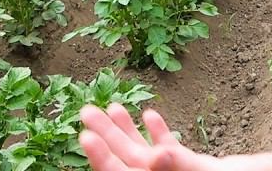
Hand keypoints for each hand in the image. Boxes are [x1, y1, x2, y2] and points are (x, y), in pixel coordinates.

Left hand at [79, 104, 271, 170]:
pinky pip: (173, 154)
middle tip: (86, 109)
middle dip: (108, 138)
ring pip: (148, 157)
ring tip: (111, 106)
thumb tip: (154, 156)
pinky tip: (152, 115)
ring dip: (129, 132)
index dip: (105, 157)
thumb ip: (185, 167)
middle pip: (130, 165)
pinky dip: (161, 134)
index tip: (85, 134)